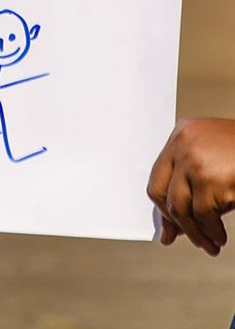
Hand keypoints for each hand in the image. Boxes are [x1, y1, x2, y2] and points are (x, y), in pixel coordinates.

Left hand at [146, 117, 234, 255]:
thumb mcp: (215, 163)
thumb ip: (193, 184)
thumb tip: (173, 228)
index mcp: (182, 134)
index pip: (158, 176)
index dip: (163, 206)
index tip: (170, 227)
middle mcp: (182, 144)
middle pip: (159, 191)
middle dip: (174, 221)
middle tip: (187, 238)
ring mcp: (194, 161)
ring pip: (179, 208)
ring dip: (194, 234)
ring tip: (210, 244)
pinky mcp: (210, 179)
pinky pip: (203, 215)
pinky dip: (212, 232)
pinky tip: (220, 238)